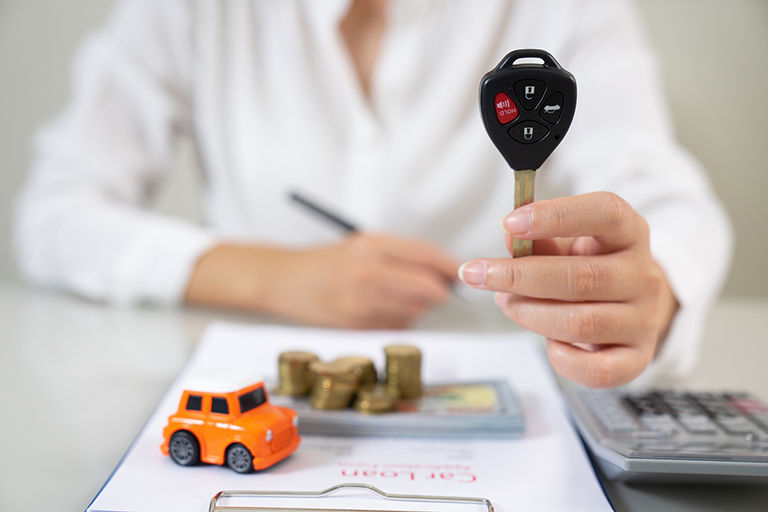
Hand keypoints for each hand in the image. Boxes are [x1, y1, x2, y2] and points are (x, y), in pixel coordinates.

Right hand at [185, 234, 458, 328]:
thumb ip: (403, 255)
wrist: (284, 280)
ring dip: (416, 309)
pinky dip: (396, 322)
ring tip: (395, 298)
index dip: (450, 267)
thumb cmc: (328, 262)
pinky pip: (394, 327)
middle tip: (440, 292)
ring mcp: (360, 301)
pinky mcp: (354, 325)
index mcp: (371, 245)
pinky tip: (379, 311)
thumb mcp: (363, 245)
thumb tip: (445, 272)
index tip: (462, 275)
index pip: (426, 255)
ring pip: (414, 311)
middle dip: (439, 293)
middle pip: (427, 288)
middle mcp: (366, 272)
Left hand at [458, 192, 677, 387]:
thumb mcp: (568, 246)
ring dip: (532, 316)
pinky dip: (564, 360)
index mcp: (630, 234)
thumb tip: (510, 235)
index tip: (509, 223)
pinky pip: (600, 370)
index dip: (557, 215)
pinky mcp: (638, 358)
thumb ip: (539, 241)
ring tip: (506, 304)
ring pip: (582, 324)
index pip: (605, 213)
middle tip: (478, 274)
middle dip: (519, 276)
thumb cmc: (590, 268)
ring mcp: (644, 320)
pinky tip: (548, 345)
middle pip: (582, 277)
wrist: (635, 308)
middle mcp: (643, 276)